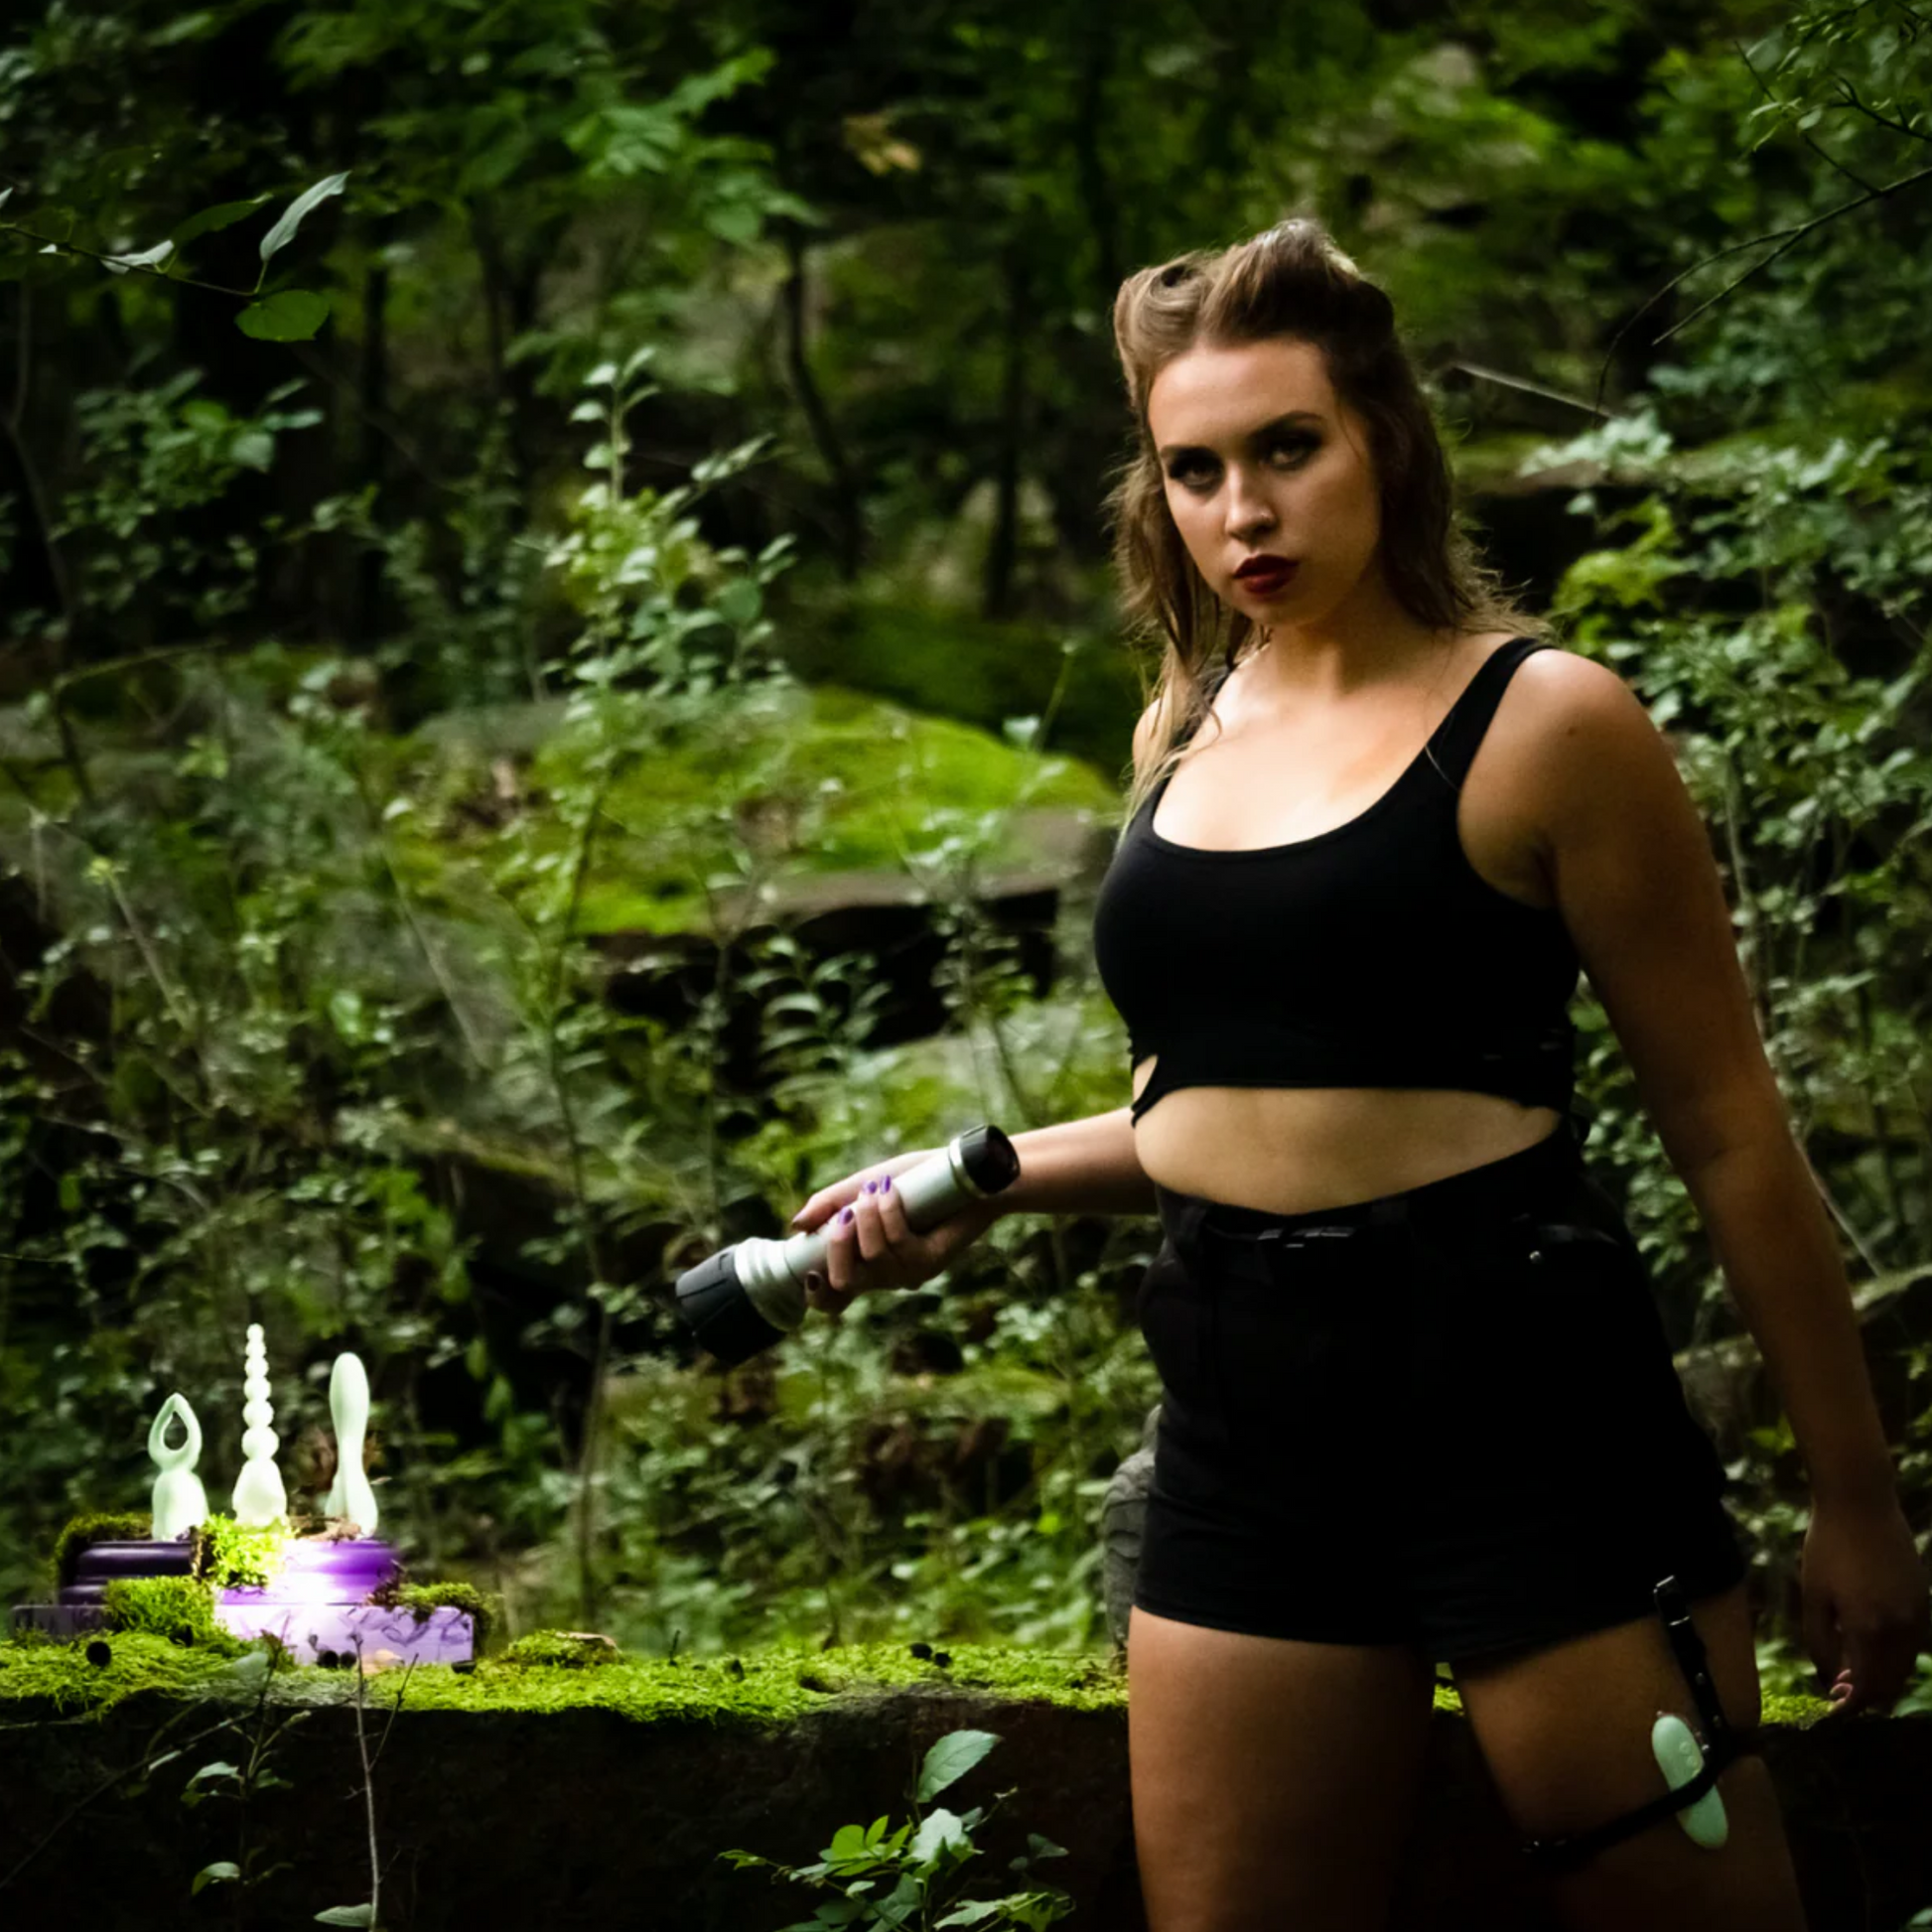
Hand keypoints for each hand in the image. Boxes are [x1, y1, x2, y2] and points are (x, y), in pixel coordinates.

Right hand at [787, 1149, 1003, 1321]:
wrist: (966, 1173)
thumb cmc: (915, 1179)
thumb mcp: (862, 1185)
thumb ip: (830, 1204)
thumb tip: (797, 1226)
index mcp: (864, 1262)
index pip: (834, 1299)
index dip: (817, 1296)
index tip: (809, 1273)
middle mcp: (884, 1274)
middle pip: (844, 1284)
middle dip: (836, 1246)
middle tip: (845, 1214)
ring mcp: (908, 1271)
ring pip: (872, 1257)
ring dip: (868, 1217)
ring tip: (877, 1188)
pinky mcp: (930, 1261)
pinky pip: (898, 1244)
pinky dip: (889, 1212)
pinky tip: (892, 1192)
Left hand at [1801, 1487, 1930, 1716]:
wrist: (1861, 1504)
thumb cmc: (1827, 1547)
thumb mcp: (1813, 1595)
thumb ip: (1819, 1641)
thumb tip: (1829, 1677)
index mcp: (1868, 1629)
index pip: (1866, 1686)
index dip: (1851, 1705)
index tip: (1835, 1711)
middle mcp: (1901, 1628)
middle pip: (1890, 1682)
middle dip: (1867, 1696)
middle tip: (1841, 1694)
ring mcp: (1917, 1614)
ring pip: (1905, 1665)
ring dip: (1883, 1677)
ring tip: (1853, 1673)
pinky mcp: (1924, 1600)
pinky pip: (1913, 1642)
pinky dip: (1896, 1655)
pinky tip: (1872, 1646)